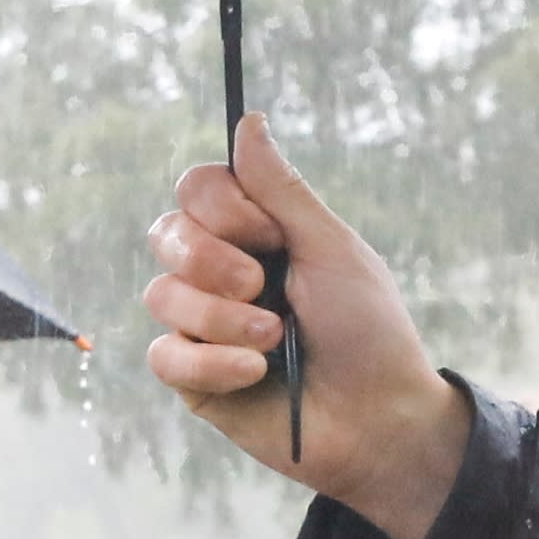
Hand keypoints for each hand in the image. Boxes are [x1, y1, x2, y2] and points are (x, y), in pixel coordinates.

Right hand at [142, 121, 467, 538]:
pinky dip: (213, 362)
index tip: (270, 234)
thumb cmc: (367, 330)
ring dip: (223, 317)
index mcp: (256, 235)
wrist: (377, 418)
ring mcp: (202, 325)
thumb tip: (248, 120)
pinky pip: (164, 354)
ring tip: (273, 339)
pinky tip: (255, 375)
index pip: (197, 189)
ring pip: (161, 295)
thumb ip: (281, 190)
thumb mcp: (330, 248)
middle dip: (214, 260)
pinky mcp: (191, 378)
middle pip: (167, 233)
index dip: (222, 206)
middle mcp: (221, 273)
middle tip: (264, 284)